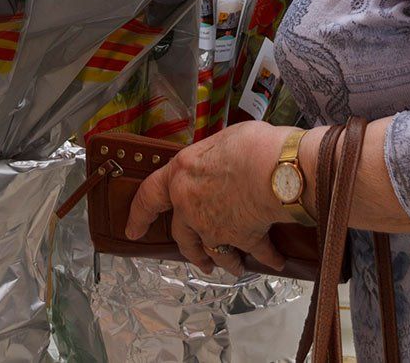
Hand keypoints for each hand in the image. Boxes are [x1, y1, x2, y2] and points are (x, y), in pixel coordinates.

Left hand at [126, 120, 290, 276]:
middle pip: (183, 237)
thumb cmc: (250, 146)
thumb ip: (212, 159)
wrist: (277, 170)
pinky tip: (275, 261)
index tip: (133, 231)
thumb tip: (223, 160)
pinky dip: (267, 258)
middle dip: (192, 252)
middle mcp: (190, 207)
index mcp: (180, 176)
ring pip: (216, 253)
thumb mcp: (220, 141)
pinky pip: (256, 253)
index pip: (149, 197)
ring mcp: (214, 228)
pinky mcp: (242, 240)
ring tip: (234, 267)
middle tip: (200, 261)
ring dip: (226, 262)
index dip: (139, 216)